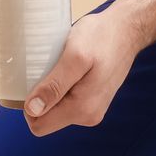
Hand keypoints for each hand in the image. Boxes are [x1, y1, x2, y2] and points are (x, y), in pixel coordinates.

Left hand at [12, 9, 145, 135]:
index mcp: (82, 110)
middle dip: (40, 97)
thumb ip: (55, 86)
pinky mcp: (93, 100)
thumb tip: (32, 110)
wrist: (127, 30)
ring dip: (50, 90)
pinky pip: (66, 100)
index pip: (39, 125)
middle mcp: (88, 116)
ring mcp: (92, 109)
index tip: (33, 80)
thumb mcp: (74, 58)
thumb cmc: (101, 38)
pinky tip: (67, 69)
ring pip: (55, 109)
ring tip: (60, 66)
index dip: (29, 106)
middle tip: (48, 69)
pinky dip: (61, 86)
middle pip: (46, 118)